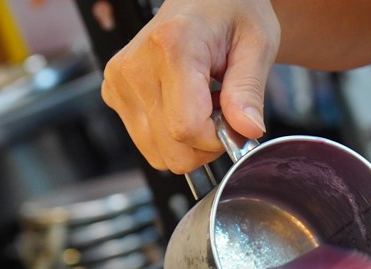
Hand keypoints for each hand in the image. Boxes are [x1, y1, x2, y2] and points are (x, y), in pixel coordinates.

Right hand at [101, 0, 277, 172]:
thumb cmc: (231, 12)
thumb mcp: (257, 44)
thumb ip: (249, 91)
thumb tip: (247, 131)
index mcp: (171, 47)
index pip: (186, 128)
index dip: (218, 139)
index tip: (234, 121)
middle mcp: (135, 66)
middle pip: (170, 149)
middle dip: (204, 144)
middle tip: (221, 110)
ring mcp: (119, 82)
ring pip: (157, 152)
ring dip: (187, 141)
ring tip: (203, 104)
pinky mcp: (114, 93)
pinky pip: (147, 142)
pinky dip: (170, 135)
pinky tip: (184, 104)